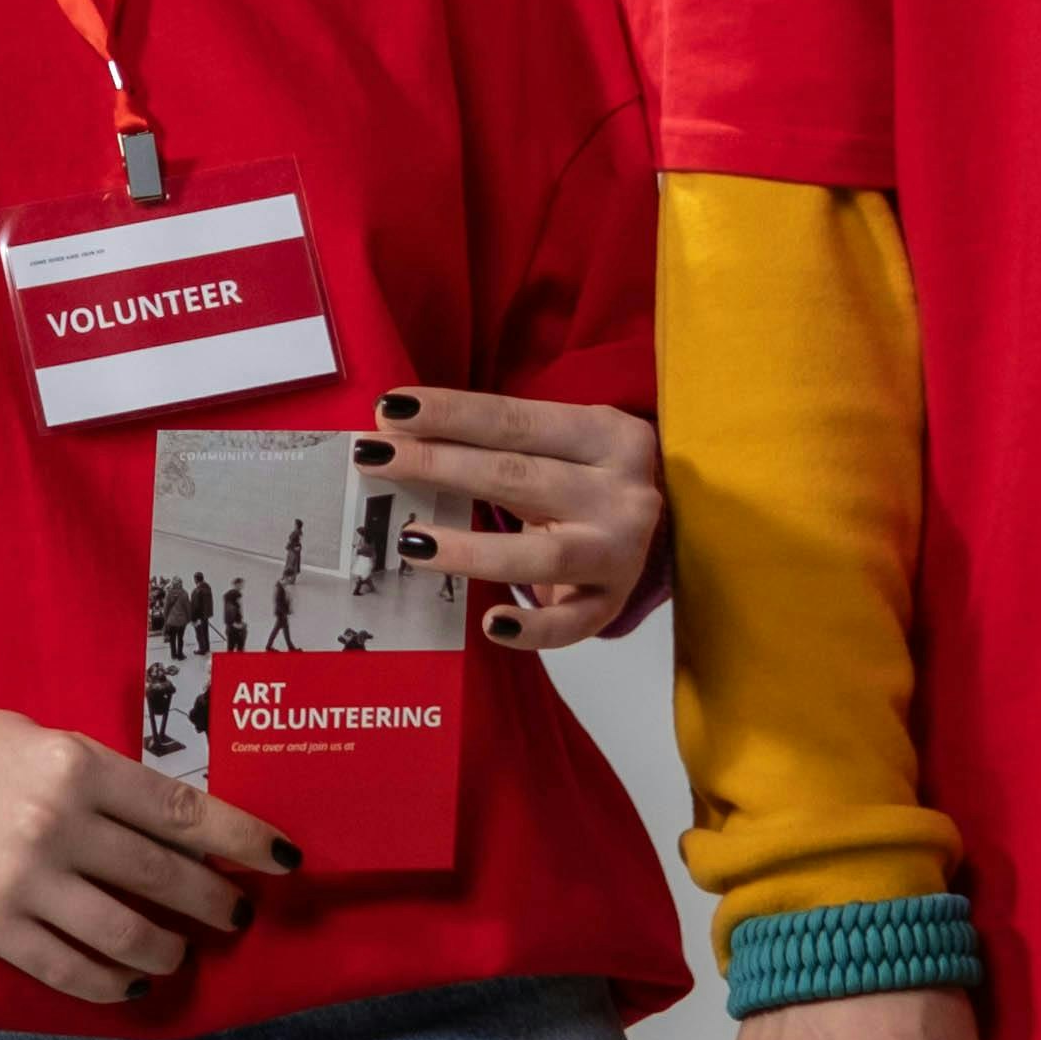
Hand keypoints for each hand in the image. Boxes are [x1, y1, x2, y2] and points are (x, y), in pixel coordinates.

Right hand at [0, 705, 294, 1004]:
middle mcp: (57, 823)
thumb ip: (110, 785)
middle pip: (165, 877)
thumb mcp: (50, 742)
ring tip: (180, 951)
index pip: (183, 811)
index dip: (243, 838)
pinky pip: (70, 969)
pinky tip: (133, 982)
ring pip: (126, 934)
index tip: (284, 859)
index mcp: (78, 766)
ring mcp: (24, 880)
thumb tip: (187, 830)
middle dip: (216, 902)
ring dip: (168, 950)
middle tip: (236, 913)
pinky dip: (113, 985)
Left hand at [356, 385, 661, 647]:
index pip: (517, 420)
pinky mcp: (613, 604)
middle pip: (519, 477)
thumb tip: (398, 434)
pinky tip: (491, 624)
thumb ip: (499, 440)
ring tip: (411, 542)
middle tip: (374, 459)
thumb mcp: (561, 445)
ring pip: (544, 555)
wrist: (666, 526)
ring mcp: (622, 553)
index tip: (389, 410)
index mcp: (608, 435)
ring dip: (472, 549)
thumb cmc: (588, 476)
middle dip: (439, 465)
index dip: (452, 413)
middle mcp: (623, 492)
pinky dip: (533, 629)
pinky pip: (572, 624)